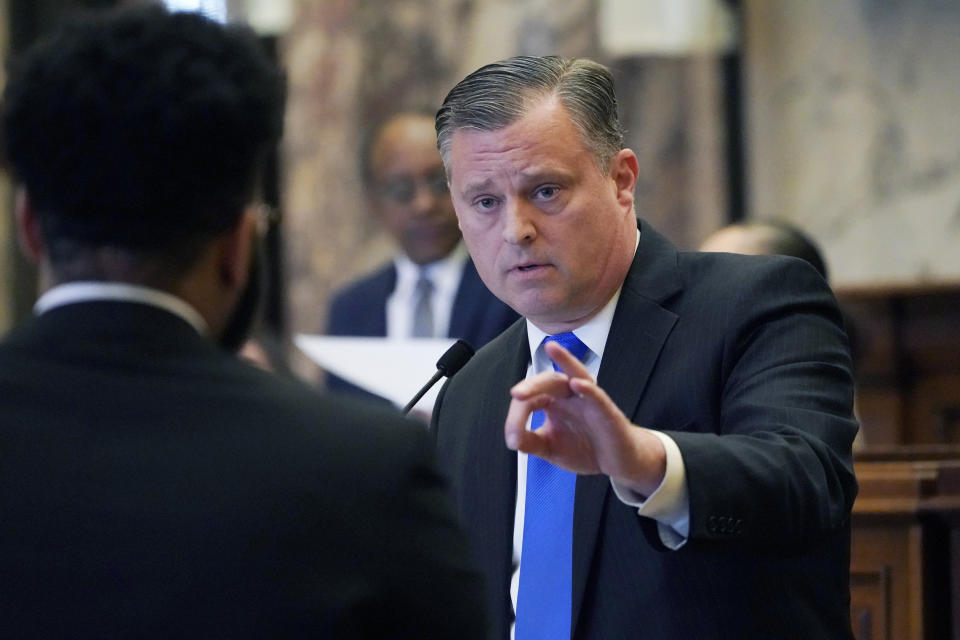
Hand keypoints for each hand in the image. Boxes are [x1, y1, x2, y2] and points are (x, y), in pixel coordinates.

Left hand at [505, 340, 666, 496]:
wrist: (618, 463)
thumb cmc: (584, 449)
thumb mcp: (550, 448)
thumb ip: (530, 442)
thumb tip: (511, 440)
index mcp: (554, 402)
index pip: (531, 399)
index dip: (517, 417)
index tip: (512, 439)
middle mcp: (571, 396)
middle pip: (551, 380)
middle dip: (533, 384)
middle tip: (516, 394)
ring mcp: (590, 401)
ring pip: (578, 374)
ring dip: (565, 360)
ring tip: (551, 347)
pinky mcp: (608, 412)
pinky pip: (599, 397)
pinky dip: (589, 389)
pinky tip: (578, 384)